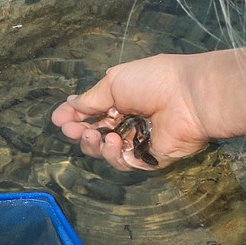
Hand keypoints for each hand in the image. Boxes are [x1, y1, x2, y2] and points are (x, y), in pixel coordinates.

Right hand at [51, 54, 211, 170]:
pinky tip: (112, 141)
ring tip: (95, 135)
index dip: (73, 116)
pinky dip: (113, 154)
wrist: (188, 97)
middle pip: (95, 134)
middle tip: (69, 129)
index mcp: (123, 98)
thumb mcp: (114, 82)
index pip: (92, 112)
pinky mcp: (150, 159)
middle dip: (79, 132)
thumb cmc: (154, 81)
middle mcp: (130, 120)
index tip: (57, 119)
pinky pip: (124, 163)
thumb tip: (70, 105)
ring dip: (94, 144)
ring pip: (106, 151)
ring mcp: (140, 141)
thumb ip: (91, 99)